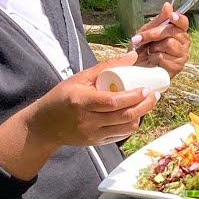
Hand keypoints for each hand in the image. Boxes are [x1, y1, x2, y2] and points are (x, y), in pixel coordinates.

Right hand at [26, 51, 159, 148]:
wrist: (44, 125)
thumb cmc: (62, 97)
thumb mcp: (80, 78)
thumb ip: (107, 66)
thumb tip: (133, 56)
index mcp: (81, 101)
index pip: (113, 102)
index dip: (134, 96)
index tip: (147, 88)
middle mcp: (87, 120)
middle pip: (124, 115)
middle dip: (145, 105)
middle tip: (154, 95)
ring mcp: (92, 134)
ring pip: (126, 127)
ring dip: (141, 115)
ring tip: (147, 103)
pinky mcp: (96, 142)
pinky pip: (120, 134)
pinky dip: (131, 124)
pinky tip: (135, 114)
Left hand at [130, 2, 190, 76]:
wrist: (137, 69)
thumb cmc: (144, 49)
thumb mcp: (147, 31)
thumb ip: (159, 20)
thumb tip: (168, 5)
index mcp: (178, 32)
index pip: (183, 22)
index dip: (179, 18)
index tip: (172, 16)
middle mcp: (184, 43)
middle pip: (173, 31)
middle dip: (153, 34)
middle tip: (140, 39)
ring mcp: (182, 56)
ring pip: (168, 43)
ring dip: (154, 48)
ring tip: (150, 53)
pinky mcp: (177, 67)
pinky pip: (163, 57)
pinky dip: (153, 58)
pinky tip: (153, 62)